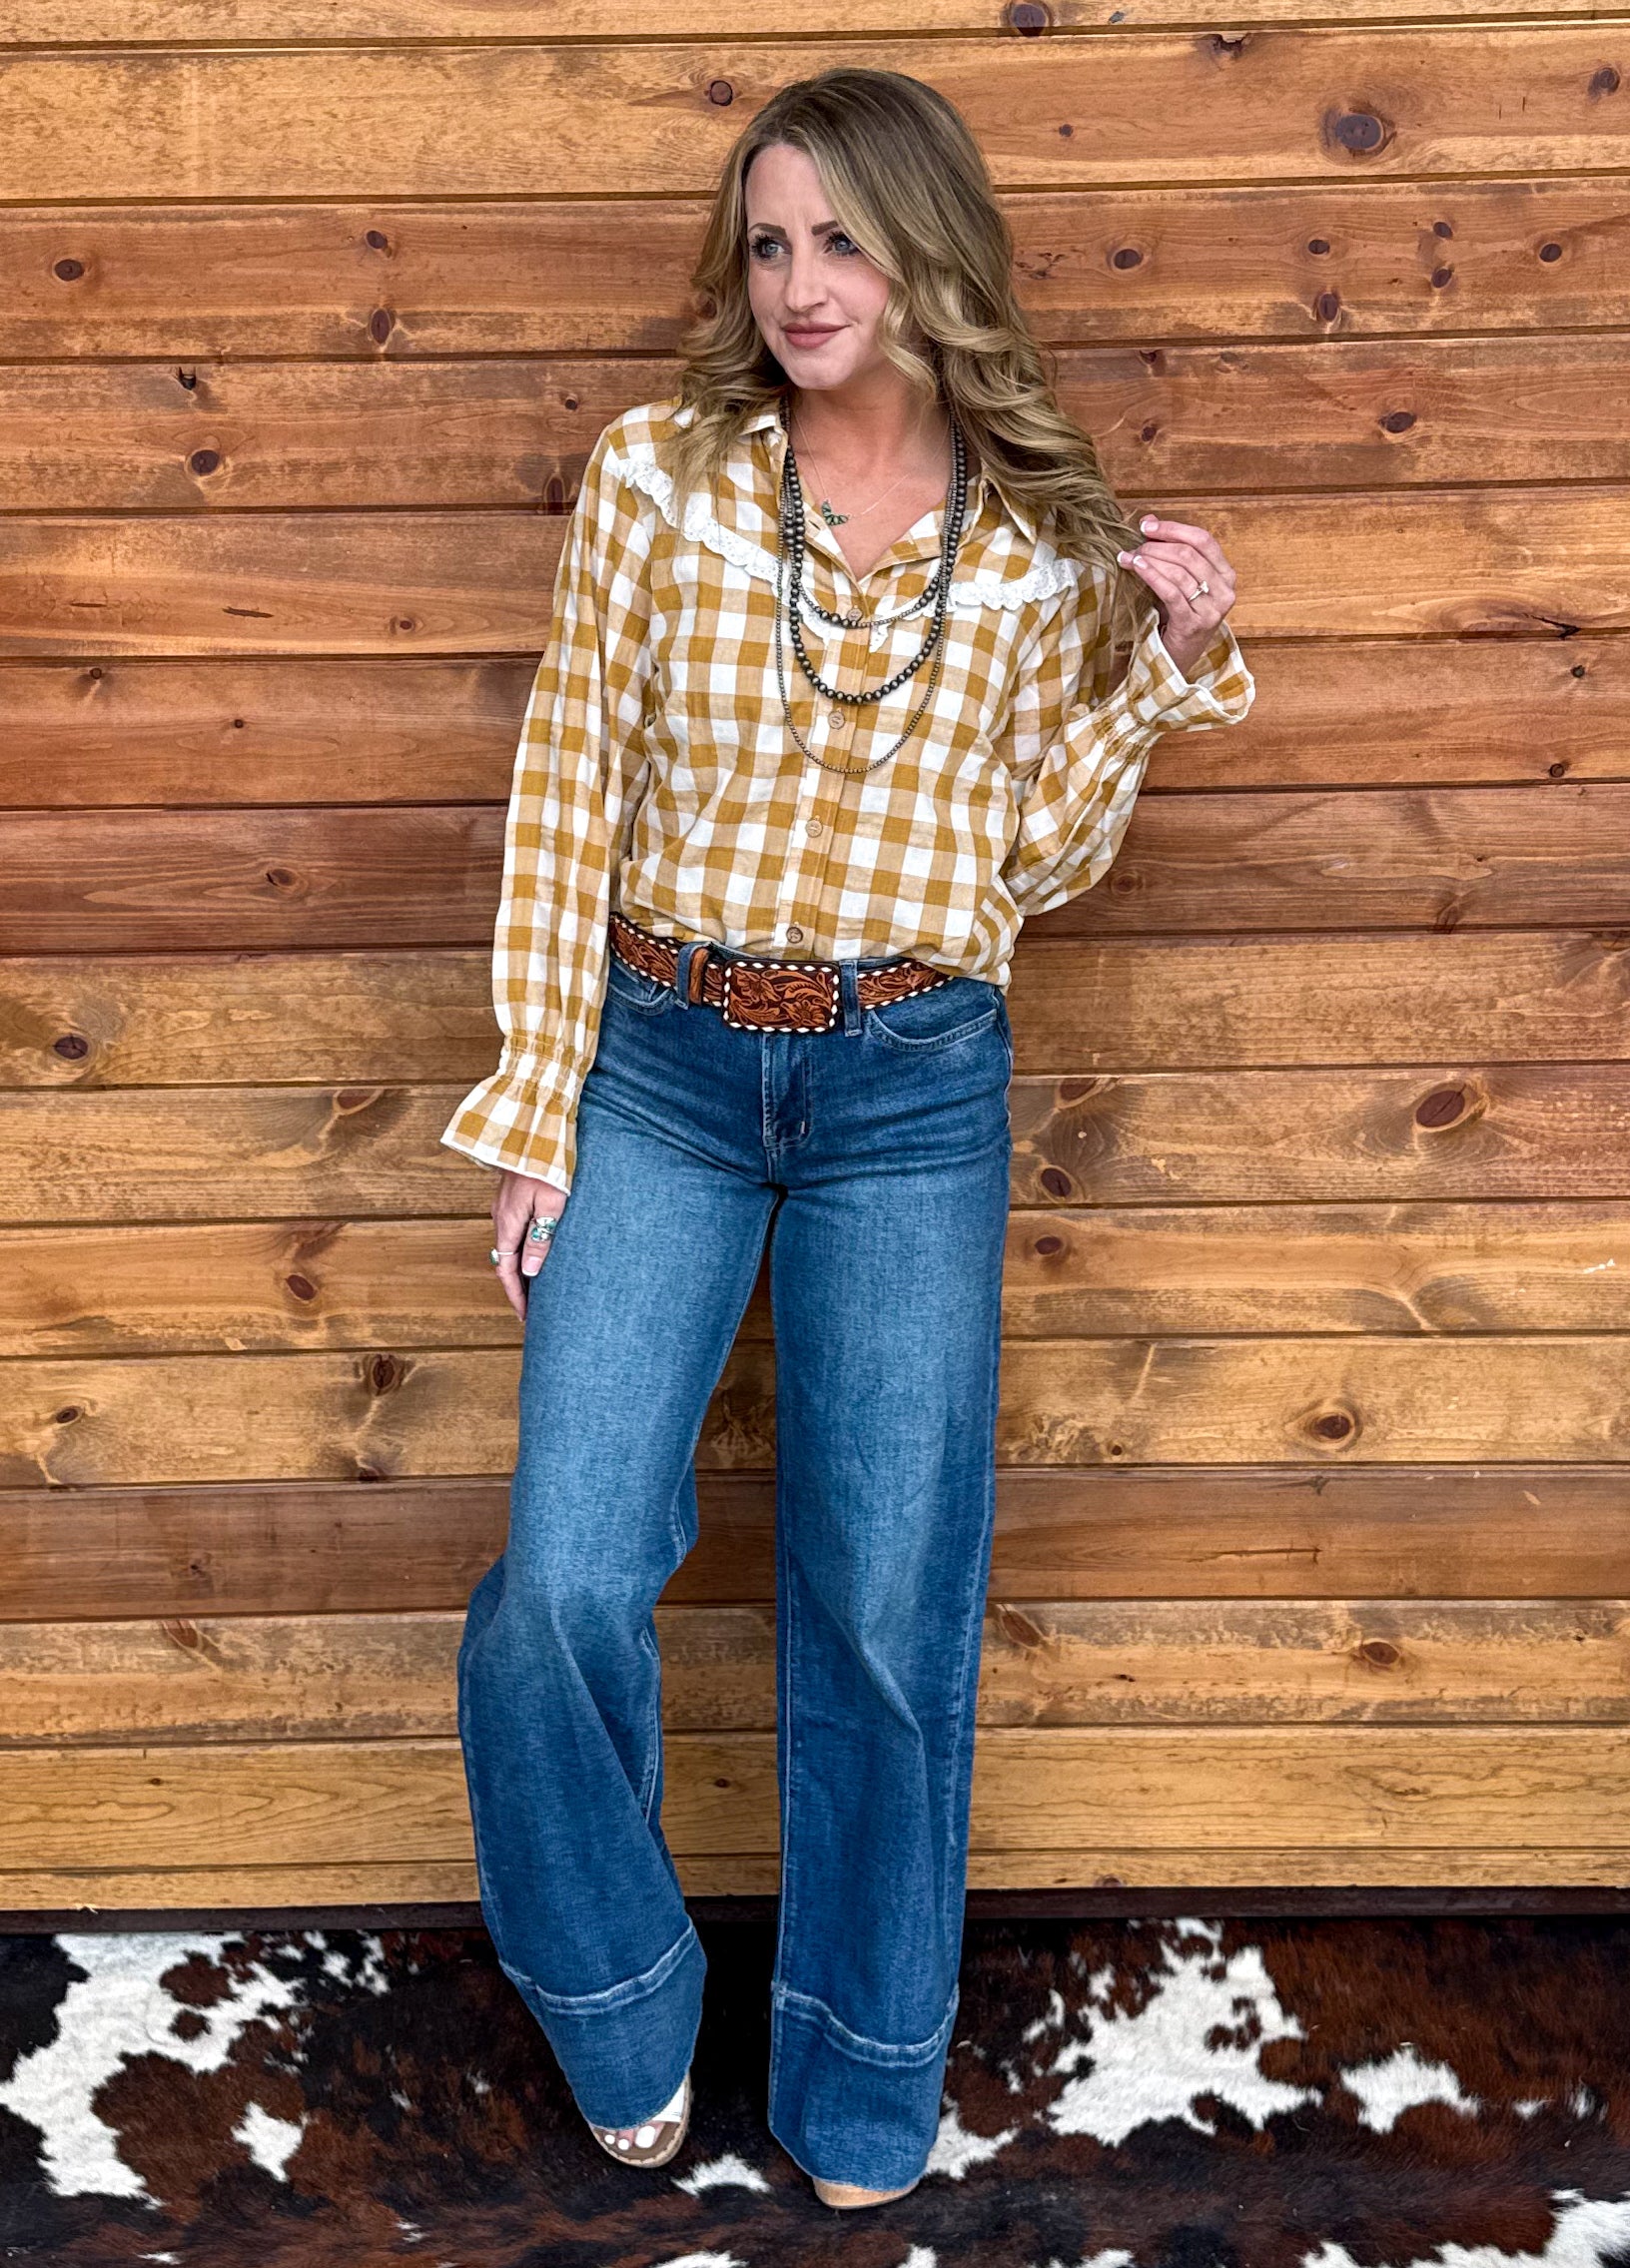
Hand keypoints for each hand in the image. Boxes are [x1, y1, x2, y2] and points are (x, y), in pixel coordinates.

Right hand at [492, 1170, 567, 1322]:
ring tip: (537, 1286)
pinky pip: (513, 1231)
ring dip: (520, 1267)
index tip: (526, 1316)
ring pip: (510, 1245)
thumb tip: (531, 1272)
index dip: (516, 1295)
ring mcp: (504, 1206)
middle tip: (533, 1308)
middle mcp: (501, 1216)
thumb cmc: (548, 1165)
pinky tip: (535, 1252)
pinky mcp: (511, 1197)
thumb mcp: (552, 1205)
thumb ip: (541, 1238)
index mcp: (508, 1223)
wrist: (536, 1129)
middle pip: (506, 1261)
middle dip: (518, 1287)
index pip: (507, 1270)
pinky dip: (521, 1249)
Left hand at [1117, 514, 1238, 681]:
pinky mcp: (1195, 624)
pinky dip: (1151, 576)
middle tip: (1135, 546)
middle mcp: (1225, 590)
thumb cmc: (1177, 616)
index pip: (1203, 540)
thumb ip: (1166, 549)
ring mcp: (1213, 609)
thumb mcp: (1176, 580)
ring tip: (1130, 558)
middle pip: (1189, 554)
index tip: (1147, 526)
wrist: (1177, 657)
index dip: (1173, 529)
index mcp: (1226, 574)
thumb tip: (1148, 519)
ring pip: (1179, 572)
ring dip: (1150, 560)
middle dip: (1157, 546)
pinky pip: (1171, 592)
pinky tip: (1136, 568)